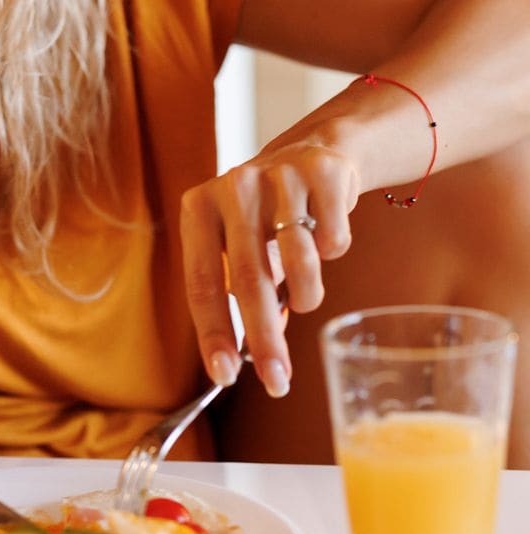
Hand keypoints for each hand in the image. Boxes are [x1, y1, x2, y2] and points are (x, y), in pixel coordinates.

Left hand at [179, 140, 358, 397]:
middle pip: (248, 279)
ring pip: (297, 260)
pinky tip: (325, 240)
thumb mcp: (243, 246)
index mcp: (199, 209)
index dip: (213, 333)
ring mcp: (277, 176)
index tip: (224, 376)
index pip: (201, 282)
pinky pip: (333, 239)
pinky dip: (333, 254)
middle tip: (277, 381)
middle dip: (264, 339)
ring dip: (306, 295)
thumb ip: (243, 295)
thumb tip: (255, 359)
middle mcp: (233, 188)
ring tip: (305, 300)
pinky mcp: (321, 172)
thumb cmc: (269, 215)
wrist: (315, 152)